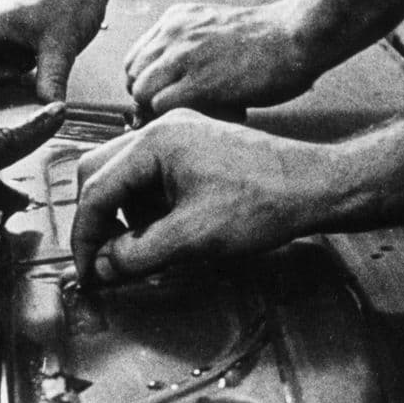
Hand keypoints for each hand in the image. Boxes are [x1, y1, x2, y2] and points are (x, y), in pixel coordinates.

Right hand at [0, 0, 110, 101]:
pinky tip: (44, 73)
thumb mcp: (62, 43)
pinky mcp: (21, 45)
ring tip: (35, 71)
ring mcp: (6, 41)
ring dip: (7, 82)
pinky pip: (10, 68)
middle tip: (18, 80)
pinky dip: (22, 79)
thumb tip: (50, 110)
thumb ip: (52, 78)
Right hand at [70, 110, 332, 283]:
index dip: (86, 237)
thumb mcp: (191, 238)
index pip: (95, 190)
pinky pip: (152, 175)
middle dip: (99, 220)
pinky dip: (148, 206)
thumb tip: (100, 270)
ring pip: (124, 176)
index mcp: (153, 143)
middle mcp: (160, 129)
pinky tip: (169, 230)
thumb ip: (136, 255)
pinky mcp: (194, 146)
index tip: (88, 273)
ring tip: (146, 248)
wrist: (317, 186)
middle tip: (106, 261)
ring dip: (124, 215)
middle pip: (99, 174)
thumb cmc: (263, 204)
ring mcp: (179, 134)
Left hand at [124, 0, 325, 113]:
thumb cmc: (267, 39)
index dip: (145, 82)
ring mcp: (184, 56)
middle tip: (173, 111)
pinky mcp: (198, 81)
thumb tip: (173, 82)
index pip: (135, 58)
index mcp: (176, 20)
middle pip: (133, 76)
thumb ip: (188, 49)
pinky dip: (174, 118)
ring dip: (158, 110)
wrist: (297, 35)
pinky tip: (199, 116)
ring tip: (187, 114)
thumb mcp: (214, 30)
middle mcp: (174, 34)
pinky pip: (161, 107)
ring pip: (141, 92)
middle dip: (146, 99)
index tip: (162, 95)